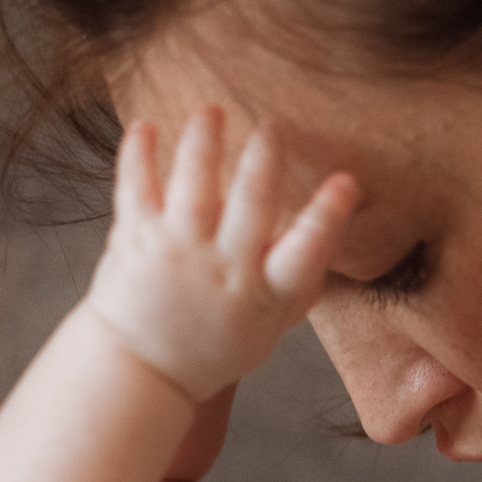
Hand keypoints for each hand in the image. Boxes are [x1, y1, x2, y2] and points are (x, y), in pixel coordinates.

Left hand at [88, 110, 358, 401]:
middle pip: (251, 205)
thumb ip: (300, 284)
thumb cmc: (214, 346)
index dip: (328, 217)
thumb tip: (335, 236)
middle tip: (273, 126)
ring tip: (211, 110)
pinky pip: (135, 190)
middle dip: (264, 160)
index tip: (347, 182)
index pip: (306, 252)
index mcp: (264, 291)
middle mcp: (223, 267)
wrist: (142, 371)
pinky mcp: (135, 240)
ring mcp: (177, 251)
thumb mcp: (269, 327)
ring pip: (193, 186)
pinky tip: (145, 128)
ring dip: (203, 143)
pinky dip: (138, 157)